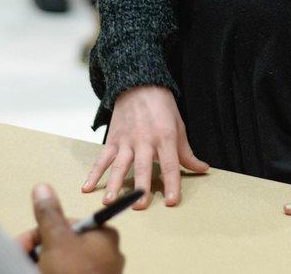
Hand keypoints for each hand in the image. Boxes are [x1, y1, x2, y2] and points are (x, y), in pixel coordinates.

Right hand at [17, 184, 122, 273]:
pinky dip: (50, 273)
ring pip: (61, 262)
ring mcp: (99, 273)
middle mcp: (105, 253)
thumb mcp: (57, 241)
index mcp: (104, 236)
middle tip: (21, 258)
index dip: (42, 232)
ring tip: (31, 269)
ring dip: (41, 264)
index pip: (67, 224)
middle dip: (38, 251)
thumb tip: (42, 187)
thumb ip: (48, 214)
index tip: (24, 243)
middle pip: (62, 243)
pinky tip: (38, 273)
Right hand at [83, 85, 208, 208]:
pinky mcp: (112, 139)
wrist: (138, 84)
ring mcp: (126, 140)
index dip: (172, 184)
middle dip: (140, 188)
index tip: (172, 202)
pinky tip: (87, 188)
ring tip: (109, 203)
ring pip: (119, 165)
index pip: (170, 164)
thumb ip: (187, 152)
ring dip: (114, 184)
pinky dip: (94, 173)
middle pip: (142, 167)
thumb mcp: (179, 126)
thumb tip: (203, 169)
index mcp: (165, 137)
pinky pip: (102, 158)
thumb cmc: (162, 107)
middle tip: (138, 207)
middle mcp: (145, 140)